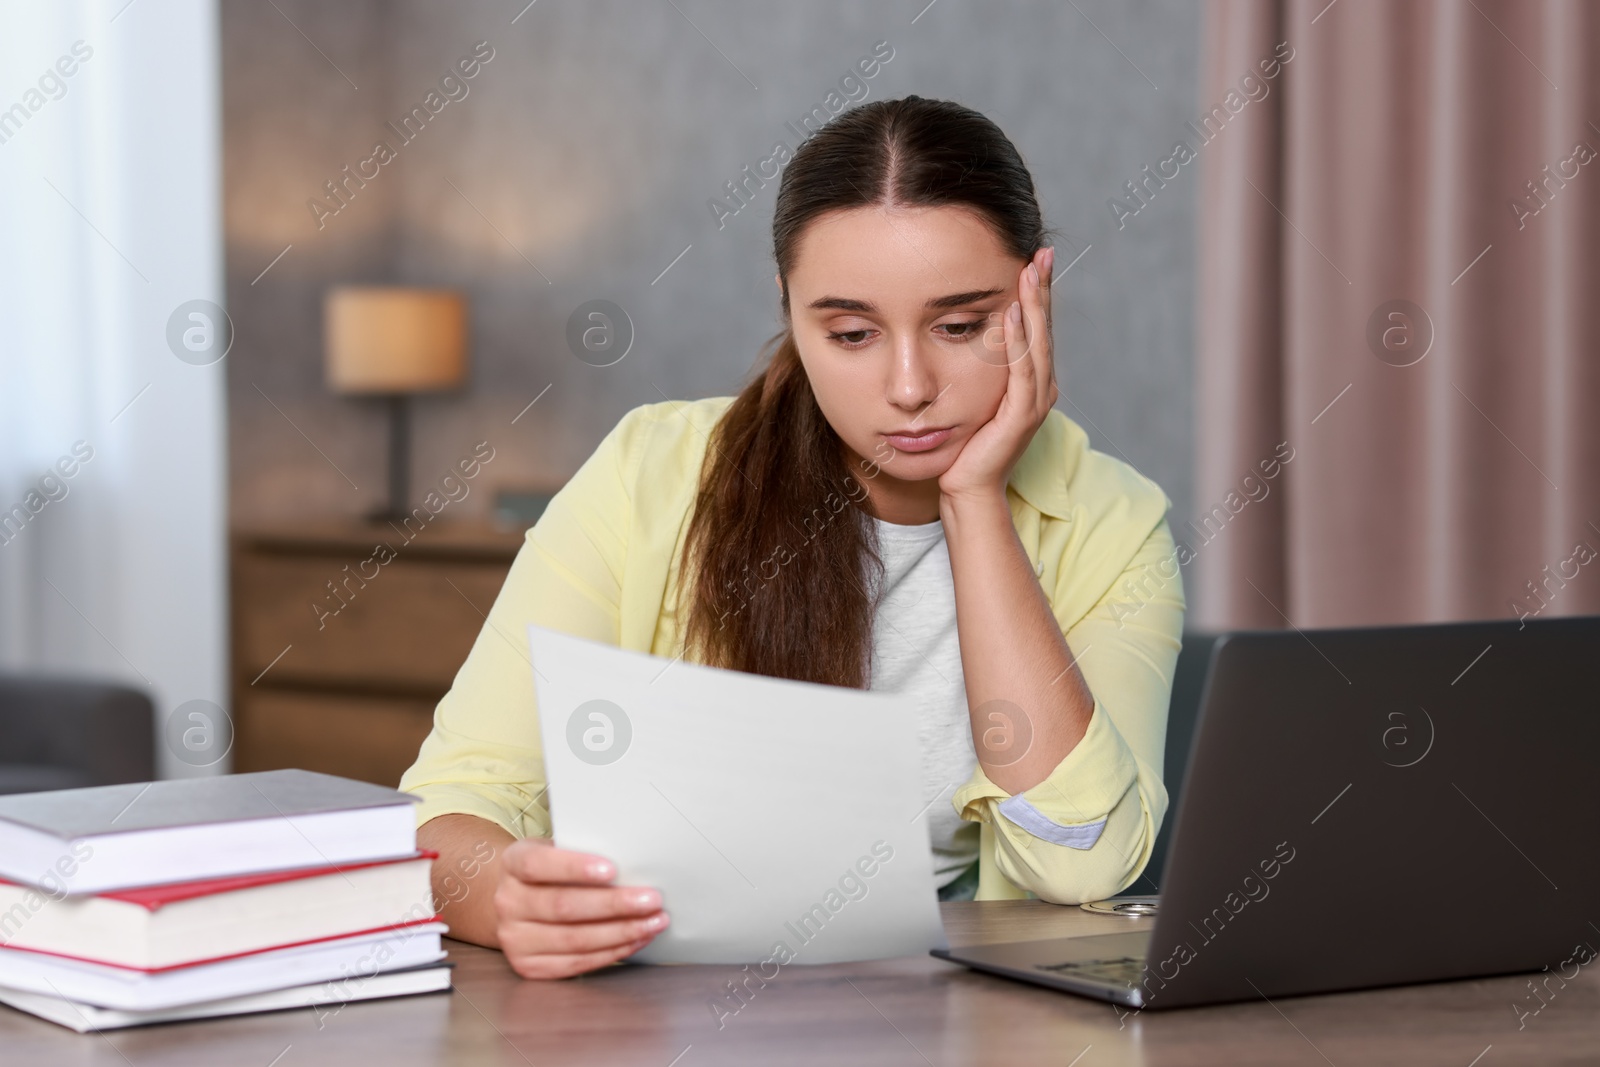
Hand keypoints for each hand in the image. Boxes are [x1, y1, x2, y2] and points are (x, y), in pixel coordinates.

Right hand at [493, 836, 669, 978]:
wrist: (518, 901)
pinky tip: (636, 939)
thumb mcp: (557, 849)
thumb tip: (634, 862)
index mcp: (513, 863)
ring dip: (622, 932)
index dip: (575, 868)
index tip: (612, 869)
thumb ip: (583, 851)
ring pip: (574, 939)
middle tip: (651, 900)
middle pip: (563, 906)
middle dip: (614, 905)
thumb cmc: (550, 871)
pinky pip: (577, 963)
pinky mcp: (529, 966)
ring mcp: (515, 939)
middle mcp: (508, 902)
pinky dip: (612, 952)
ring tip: (654, 922)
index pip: (539, 865)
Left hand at [938, 245, 1057, 501]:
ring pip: (1037, 345)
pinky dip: (1017, 342)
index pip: (1035, 329)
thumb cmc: (966, 447)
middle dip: (1042, 290)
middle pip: (1043, 330)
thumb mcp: (974, 397)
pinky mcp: (1020, 417)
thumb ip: (981, 370)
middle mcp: (1040, 388)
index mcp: (1032, 382)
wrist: (967, 490)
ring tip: (1030, 272)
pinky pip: (1021, 372)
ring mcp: (1034, 403)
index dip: (1037, 294)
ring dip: (1034, 307)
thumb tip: (967, 335)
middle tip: (1042, 252)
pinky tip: (1012, 315)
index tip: (1033, 258)